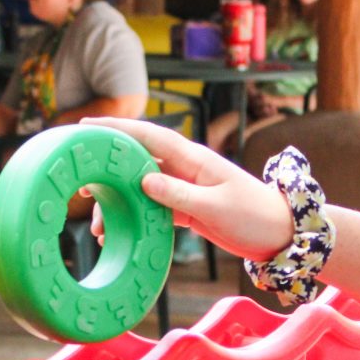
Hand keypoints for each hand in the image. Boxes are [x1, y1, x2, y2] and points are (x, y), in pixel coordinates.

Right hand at [84, 117, 294, 258]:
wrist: (280, 234)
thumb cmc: (254, 215)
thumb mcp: (215, 207)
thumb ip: (179, 195)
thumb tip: (144, 181)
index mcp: (194, 159)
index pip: (149, 136)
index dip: (117, 130)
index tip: (87, 126)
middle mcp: (186, 169)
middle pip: (138, 161)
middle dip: (107, 169)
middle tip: (78, 182)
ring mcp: (185, 188)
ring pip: (141, 189)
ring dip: (118, 203)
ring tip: (96, 225)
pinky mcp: (187, 209)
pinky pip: (152, 209)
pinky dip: (133, 219)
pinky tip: (116, 234)